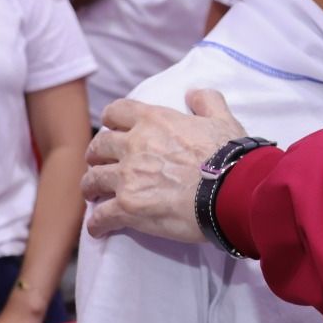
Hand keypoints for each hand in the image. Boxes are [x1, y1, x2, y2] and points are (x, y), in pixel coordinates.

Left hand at [82, 89, 245, 241]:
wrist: (231, 191)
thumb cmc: (229, 157)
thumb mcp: (223, 119)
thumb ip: (207, 101)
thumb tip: (194, 93)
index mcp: (154, 121)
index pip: (117, 111)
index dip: (111, 120)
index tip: (112, 128)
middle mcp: (134, 145)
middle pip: (98, 146)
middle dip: (96, 156)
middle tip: (101, 164)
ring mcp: (128, 176)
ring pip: (92, 180)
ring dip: (91, 188)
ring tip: (94, 196)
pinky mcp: (128, 206)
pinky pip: (101, 216)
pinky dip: (97, 223)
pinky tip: (99, 229)